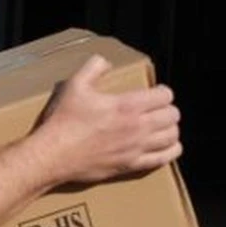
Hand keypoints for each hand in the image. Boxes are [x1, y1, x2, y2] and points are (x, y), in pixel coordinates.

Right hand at [35, 55, 181, 184]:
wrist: (52, 155)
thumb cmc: (63, 122)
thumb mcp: (74, 86)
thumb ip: (93, 67)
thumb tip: (106, 61)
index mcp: (127, 105)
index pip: (165, 95)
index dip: (162, 91)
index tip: (153, 92)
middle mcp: (138, 127)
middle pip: (172, 115)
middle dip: (167, 109)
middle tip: (156, 109)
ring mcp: (136, 148)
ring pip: (172, 137)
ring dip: (169, 129)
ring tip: (160, 127)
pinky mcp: (131, 165)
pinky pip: (163, 158)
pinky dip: (169, 151)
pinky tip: (163, 146)